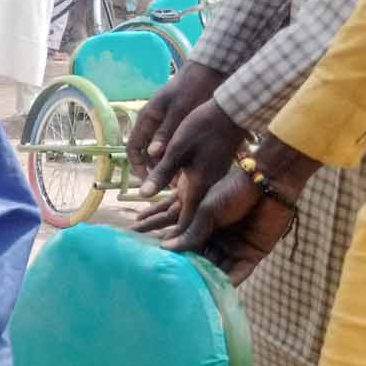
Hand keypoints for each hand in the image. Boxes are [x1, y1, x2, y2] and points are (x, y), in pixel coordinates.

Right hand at [128, 61, 226, 184]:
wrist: (211, 70)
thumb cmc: (192, 87)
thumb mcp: (178, 111)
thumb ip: (165, 133)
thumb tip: (152, 155)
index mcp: (147, 118)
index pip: (133, 148)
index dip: (137, 166)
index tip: (148, 180)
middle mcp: (153, 123)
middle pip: (147, 153)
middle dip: (155, 169)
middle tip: (169, 184)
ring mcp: (166, 123)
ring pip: (161, 150)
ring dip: (167, 165)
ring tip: (181, 179)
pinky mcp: (179, 124)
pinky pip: (173, 145)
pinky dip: (178, 157)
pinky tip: (190, 165)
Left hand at [130, 100, 247, 238]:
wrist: (230, 113)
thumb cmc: (205, 127)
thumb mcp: (179, 148)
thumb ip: (161, 173)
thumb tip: (142, 195)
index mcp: (199, 187)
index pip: (186, 222)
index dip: (174, 239)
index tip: (158, 252)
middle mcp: (203, 190)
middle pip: (179, 218)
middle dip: (157, 229)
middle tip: (135, 239)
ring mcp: (203, 183)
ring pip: (179, 208)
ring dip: (159, 216)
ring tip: (137, 225)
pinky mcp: (201, 175)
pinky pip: (183, 197)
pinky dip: (166, 202)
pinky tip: (151, 205)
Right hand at [131, 133, 318, 283]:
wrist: (268, 183)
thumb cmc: (234, 190)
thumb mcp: (206, 211)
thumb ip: (190, 232)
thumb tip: (166, 248)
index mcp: (205, 225)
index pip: (188, 246)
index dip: (178, 257)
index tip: (163, 268)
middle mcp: (219, 238)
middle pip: (203, 260)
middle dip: (192, 272)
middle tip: (175, 285)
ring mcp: (235, 247)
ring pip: (219, 269)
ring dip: (208, 280)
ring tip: (192, 292)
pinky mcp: (252, 254)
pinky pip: (238, 272)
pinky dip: (228, 282)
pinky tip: (215, 292)